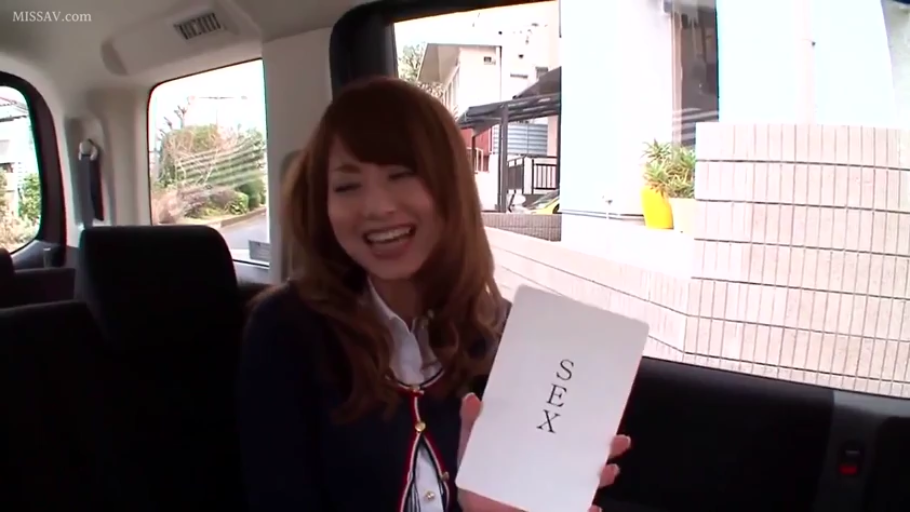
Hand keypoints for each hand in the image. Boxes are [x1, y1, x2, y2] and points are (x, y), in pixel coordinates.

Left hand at [456, 393, 631, 511]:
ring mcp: (556, 493)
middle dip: (603, 448)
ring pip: (586, 481)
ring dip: (602, 476)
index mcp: (534, 452)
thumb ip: (472, 428)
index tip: (590, 407)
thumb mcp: (471, 454)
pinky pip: (578, 507)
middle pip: (581, 455)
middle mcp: (550, 470)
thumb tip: (472, 397)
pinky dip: (587, 508)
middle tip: (620, 439)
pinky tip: (593, 507)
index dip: (576, 421)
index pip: (559, 432)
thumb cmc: (478, 489)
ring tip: (612, 470)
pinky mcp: (559, 507)